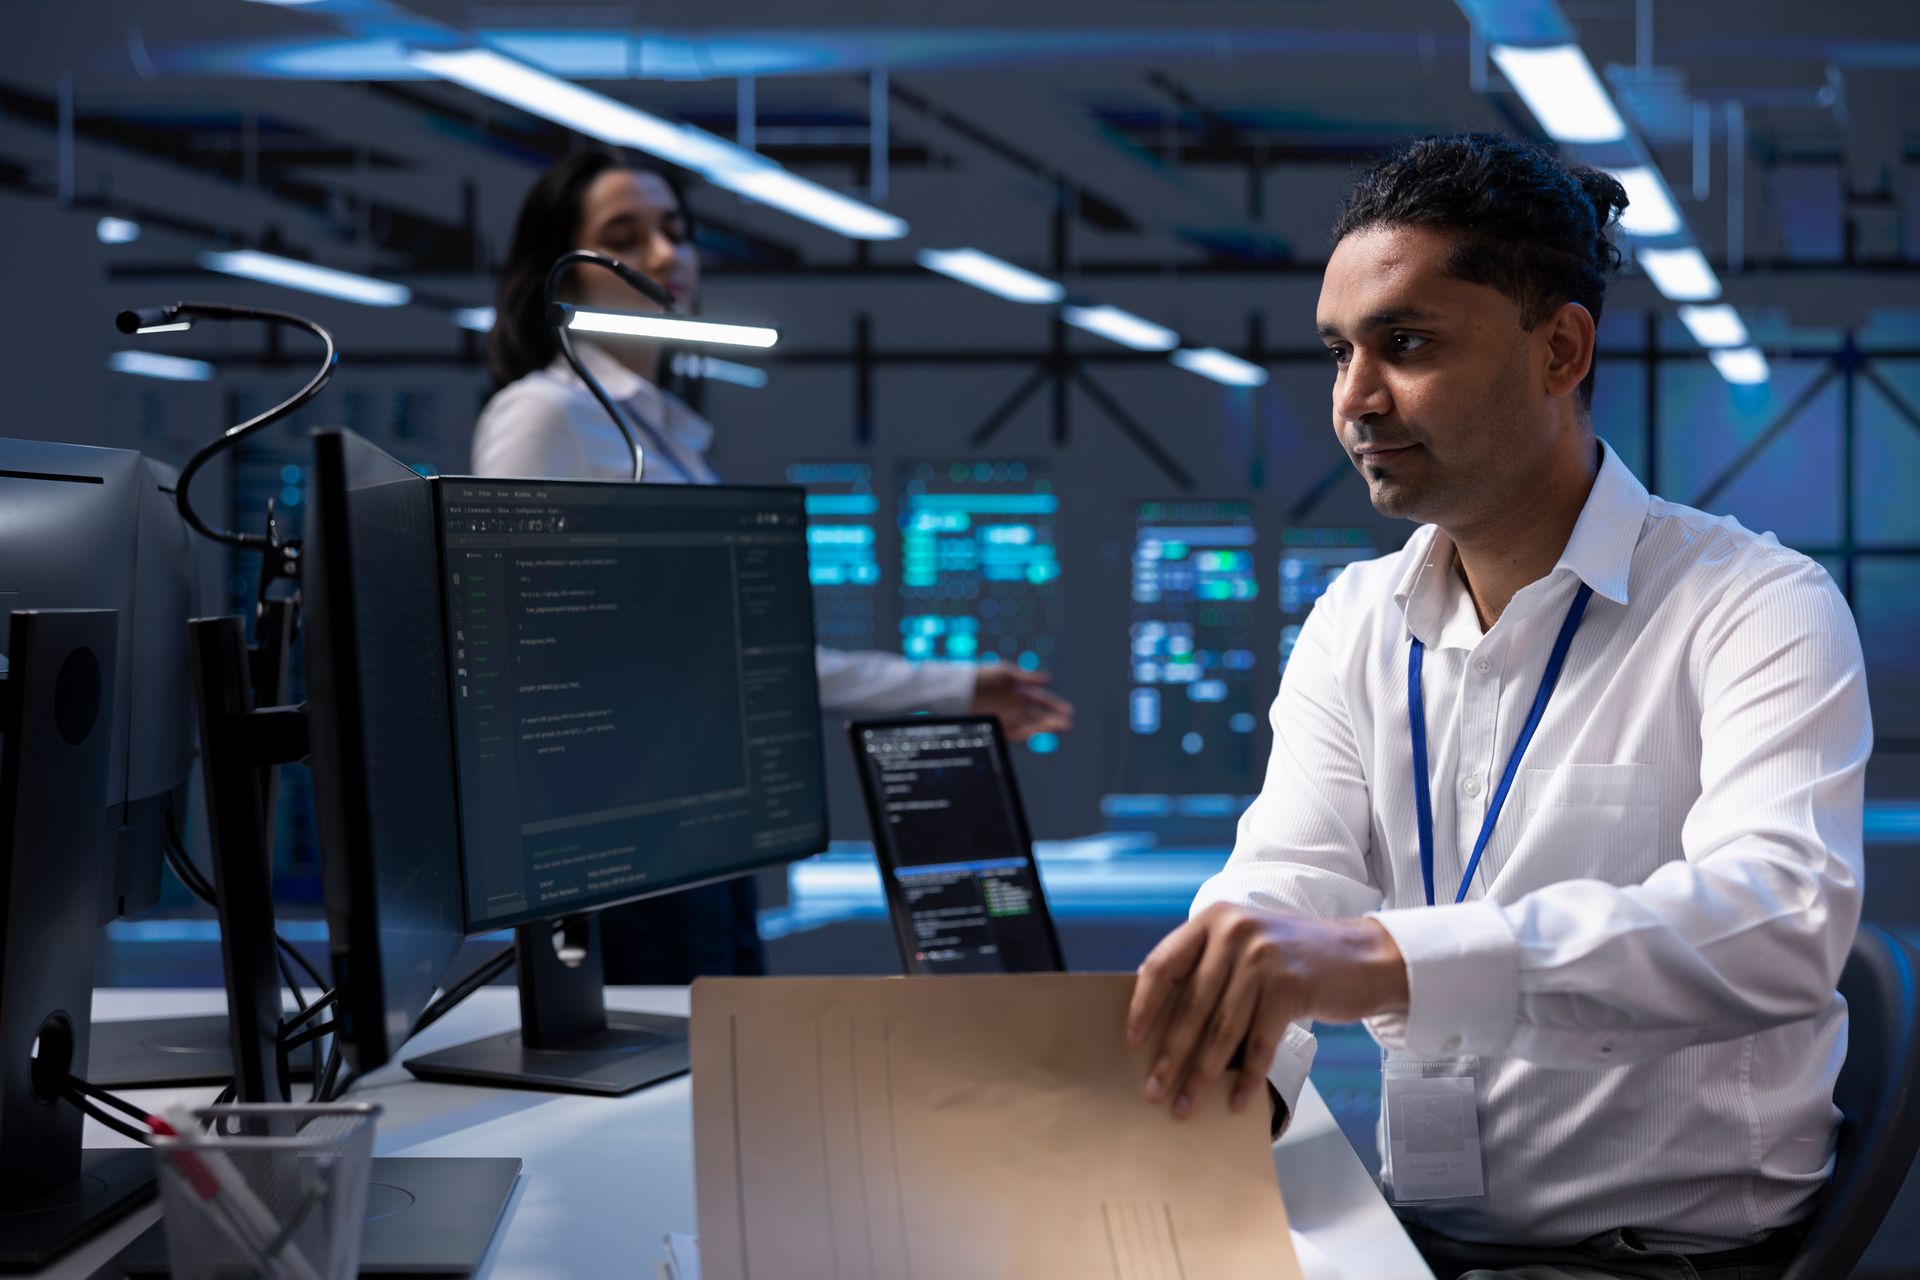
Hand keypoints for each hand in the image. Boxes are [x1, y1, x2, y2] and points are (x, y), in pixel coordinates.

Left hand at [967, 665, 1073, 742]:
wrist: (960, 687)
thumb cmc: (982, 676)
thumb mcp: (1006, 673)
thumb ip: (1027, 677)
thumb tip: (1048, 678)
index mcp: (1018, 692)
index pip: (1041, 700)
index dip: (1055, 706)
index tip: (1068, 712)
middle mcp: (1015, 706)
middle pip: (1038, 715)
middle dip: (1053, 720)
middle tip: (1067, 725)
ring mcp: (1008, 717)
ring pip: (1031, 725)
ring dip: (1045, 728)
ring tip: (1058, 729)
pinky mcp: (999, 727)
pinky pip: (1018, 732)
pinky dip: (1030, 733)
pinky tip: (1040, 733)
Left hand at [1125, 903, 1408, 1119]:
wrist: (1363, 956)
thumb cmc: (1295, 958)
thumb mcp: (1246, 943)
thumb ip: (1208, 965)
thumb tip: (1159, 1018)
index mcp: (1214, 920)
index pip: (1162, 965)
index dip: (1143, 1006)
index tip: (1131, 1041)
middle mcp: (1234, 932)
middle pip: (1190, 1006)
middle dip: (1169, 1055)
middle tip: (1153, 1090)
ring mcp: (1262, 959)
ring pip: (1220, 1030)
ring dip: (1200, 1075)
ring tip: (1184, 1105)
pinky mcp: (1289, 988)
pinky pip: (1258, 1044)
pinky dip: (1246, 1078)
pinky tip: (1234, 1101)